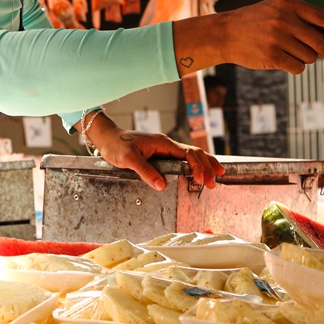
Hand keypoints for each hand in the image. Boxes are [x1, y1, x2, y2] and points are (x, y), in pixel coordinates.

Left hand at [87, 113, 223, 190]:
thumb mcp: (128, 159)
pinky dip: (194, 165)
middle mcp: (166, 144)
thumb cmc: (116, 145)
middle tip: (214, 183)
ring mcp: (164, 148)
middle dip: (207, 167)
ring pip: (190, 155)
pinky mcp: (160, 154)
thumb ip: (145, 171)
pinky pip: (181, 159)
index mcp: (162, 143)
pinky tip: (198, 172)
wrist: (107, 138)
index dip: (198, 166)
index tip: (202, 180)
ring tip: (216, 176)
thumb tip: (162, 185)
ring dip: (204, 165)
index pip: (188, 154)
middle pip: (194, 153)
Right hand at [174, 0, 323, 76]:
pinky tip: (280, 58)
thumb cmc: (257, 22)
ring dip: (304, 58)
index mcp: (290, 4)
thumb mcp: (279, 10)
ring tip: (287, 50)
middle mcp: (285, 19)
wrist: (225, 33)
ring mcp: (278, 38)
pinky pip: (298, 67)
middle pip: (323, 43)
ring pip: (311, 57)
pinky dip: (294, 66)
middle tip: (317, 51)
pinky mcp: (272, 55)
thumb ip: (305, 19)